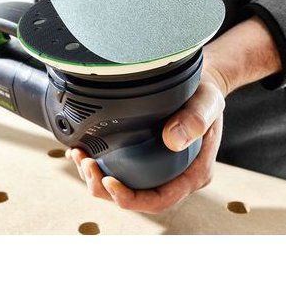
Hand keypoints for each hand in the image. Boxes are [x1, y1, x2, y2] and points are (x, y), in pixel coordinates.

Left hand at [66, 70, 227, 213]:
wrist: (201, 85)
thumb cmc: (206, 95)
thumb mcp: (207, 102)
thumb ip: (195, 119)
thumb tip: (171, 141)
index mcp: (193, 174)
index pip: (159, 200)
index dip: (130, 199)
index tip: (108, 181)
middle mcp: (175, 178)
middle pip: (136, 198)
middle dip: (104, 188)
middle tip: (85, 163)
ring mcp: (159, 171)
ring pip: (124, 187)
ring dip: (97, 178)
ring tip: (79, 156)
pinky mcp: (145, 160)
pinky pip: (121, 172)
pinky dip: (98, 165)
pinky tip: (81, 151)